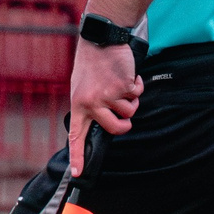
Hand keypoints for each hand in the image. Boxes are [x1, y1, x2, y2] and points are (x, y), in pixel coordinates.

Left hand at [66, 35, 141, 176]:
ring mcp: (107, 95)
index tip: (77, 174)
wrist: (100, 39)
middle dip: (126, 125)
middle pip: (117, 129)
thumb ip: (90, 106)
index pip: (77, 135)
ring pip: (130, 111)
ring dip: (131, 98)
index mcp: (78, 105)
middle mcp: (91, 103)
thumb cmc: (92, 64)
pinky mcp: (122, 86)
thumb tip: (102, 124)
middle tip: (126, 118)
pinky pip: (137, 94)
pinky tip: (127, 74)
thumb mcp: (82, 87)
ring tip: (121, 84)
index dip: (78, 156)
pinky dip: (137, 84)